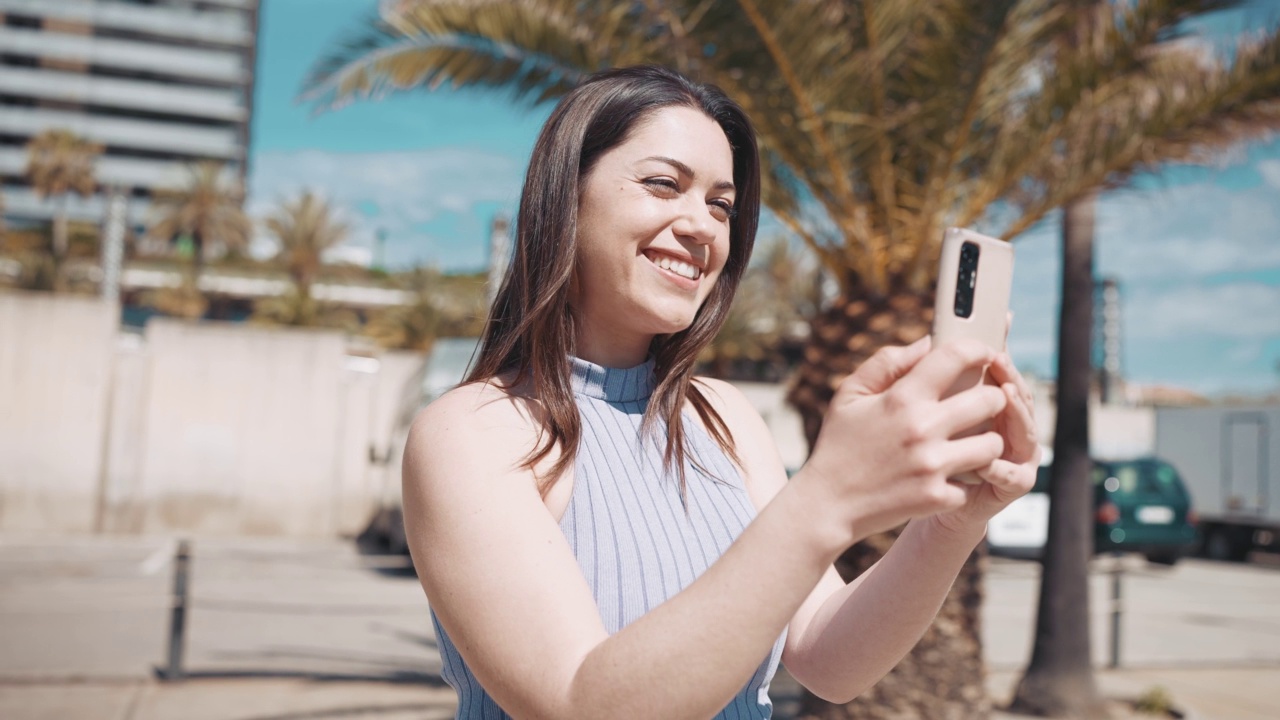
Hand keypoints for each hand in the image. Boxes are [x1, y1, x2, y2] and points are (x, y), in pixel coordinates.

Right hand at [797, 336, 1008, 546]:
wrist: (828, 504)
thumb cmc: (839, 444)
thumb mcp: (850, 395)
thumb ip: (887, 363)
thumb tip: (927, 343)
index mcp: (901, 398)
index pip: (955, 357)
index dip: (977, 349)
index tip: (983, 353)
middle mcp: (922, 428)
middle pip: (990, 400)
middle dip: (992, 397)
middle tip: (982, 402)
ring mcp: (932, 465)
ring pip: (993, 444)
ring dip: (987, 441)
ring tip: (972, 441)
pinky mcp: (938, 497)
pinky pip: (975, 481)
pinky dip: (965, 478)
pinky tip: (948, 475)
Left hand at [930, 352, 1040, 538]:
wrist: (919, 500)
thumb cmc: (920, 451)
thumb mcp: (917, 411)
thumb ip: (924, 377)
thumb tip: (927, 339)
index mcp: (991, 405)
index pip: (1003, 375)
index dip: (1001, 357)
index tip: (989, 341)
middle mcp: (1010, 427)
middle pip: (1019, 397)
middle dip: (1010, 377)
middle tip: (998, 361)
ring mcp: (1016, 455)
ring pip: (1025, 430)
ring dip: (1016, 413)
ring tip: (1004, 395)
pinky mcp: (1013, 485)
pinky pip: (1014, 475)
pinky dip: (1000, 468)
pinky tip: (985, 463)